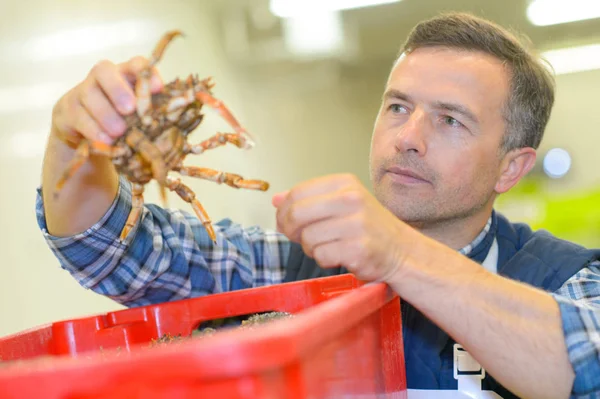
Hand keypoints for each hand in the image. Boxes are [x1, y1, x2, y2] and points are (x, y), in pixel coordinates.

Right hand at [51, 56, 162, 146]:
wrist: (87, 134)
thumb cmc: (123, 121)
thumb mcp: (140, 116)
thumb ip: (154, 113)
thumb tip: (180, 118)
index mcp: (125, 75)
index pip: (136, 64)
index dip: (147, 73)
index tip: (159, 89)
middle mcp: (101, 77)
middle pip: (104, 70)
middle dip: (118, 89)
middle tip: (129, 109)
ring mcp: (81, 91)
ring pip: (89, 94)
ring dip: (106, 114)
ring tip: (119, 131)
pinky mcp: (67, 110)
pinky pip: (78, 116)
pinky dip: (93, 129)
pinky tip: (105, 139)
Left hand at [272, 174, 411, 282]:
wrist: (402, 251)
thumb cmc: (369, 228)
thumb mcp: (341, 204)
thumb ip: (308, 200)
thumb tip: (276, 199)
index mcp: (345, 183)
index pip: (297, 192)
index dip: (284, 211)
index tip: (285, 221)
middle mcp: (351, 199)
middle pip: (297, 213)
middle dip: (290, 230)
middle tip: (298, 237)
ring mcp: (356, 224)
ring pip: (308, 238)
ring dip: (310, 248)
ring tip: (327, 246)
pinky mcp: (358, 249)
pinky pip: (321, 256)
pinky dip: (324, 260)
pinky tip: (338, 256)